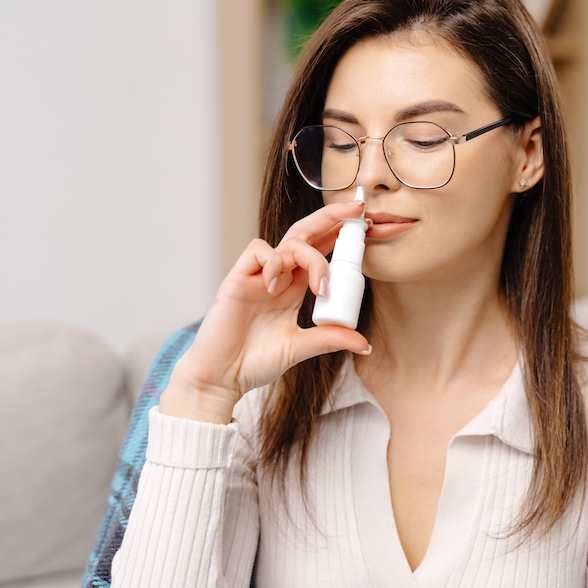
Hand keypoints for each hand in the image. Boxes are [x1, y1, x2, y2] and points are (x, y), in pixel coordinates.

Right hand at [159, 199, 370, 422]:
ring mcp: (258, 276)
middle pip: (305, 234)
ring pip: (288, 242)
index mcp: (293, 288)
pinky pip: (258, 251)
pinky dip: (273, 263)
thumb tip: (365, 344)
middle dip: (331, 217)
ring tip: (319, 287)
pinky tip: (275, 287)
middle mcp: (278, 276)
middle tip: (357, 210)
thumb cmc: (253, 362)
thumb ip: (329, 340)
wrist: (221, 377)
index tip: (366, 227)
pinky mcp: (238, 279)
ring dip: (311, 257)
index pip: (319, 251)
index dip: (339, 236)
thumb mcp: (299, 348)